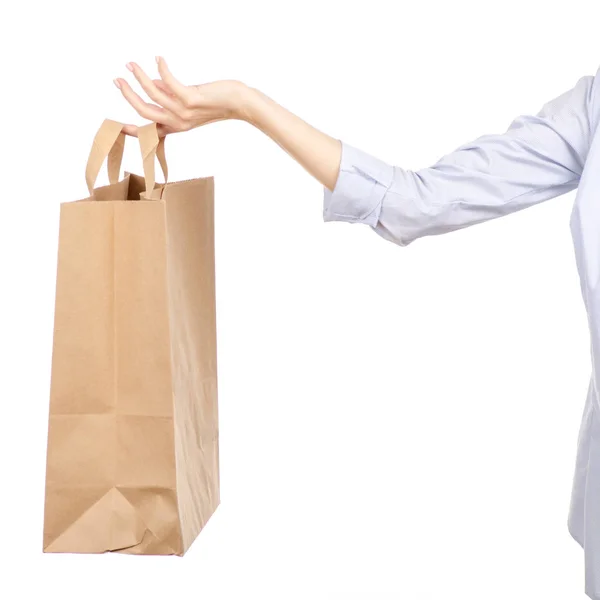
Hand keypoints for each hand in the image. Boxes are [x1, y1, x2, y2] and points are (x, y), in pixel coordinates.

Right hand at [113, 56, 249, 136]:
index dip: (132, 130)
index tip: (117, 126)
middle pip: (144, 111)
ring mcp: (184, 112)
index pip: (150, 131)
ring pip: (153, 94)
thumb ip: (169, 94)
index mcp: (176, 126)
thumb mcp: (189, 101)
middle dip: (128, 95)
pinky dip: (161, 69)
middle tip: (117, 80)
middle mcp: (178, 122)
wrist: (238, 103)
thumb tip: (151, 82)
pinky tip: (158, 58)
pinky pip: (169, 82)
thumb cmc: (215, 100)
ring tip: (131, 64)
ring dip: (139, 77)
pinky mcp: (191, 100)